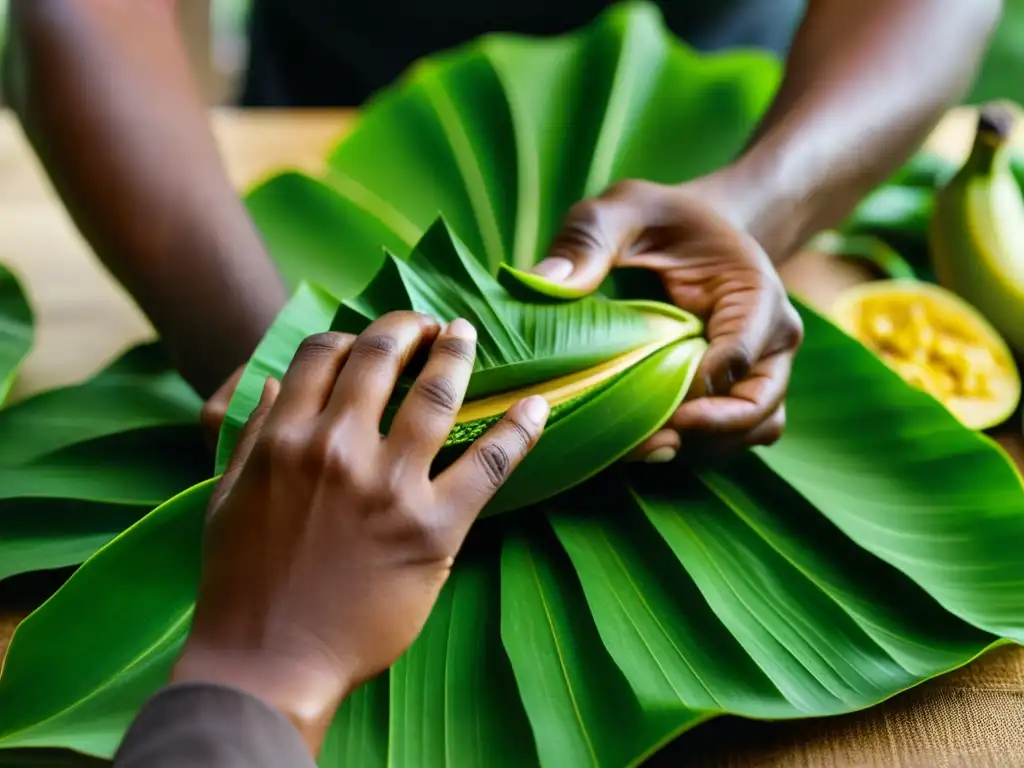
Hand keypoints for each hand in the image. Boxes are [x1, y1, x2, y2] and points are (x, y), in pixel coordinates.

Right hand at [171, 311, 548, 753]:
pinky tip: (538, 404)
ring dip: (457, 354)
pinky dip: (520, 429)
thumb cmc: (240, 584)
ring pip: (436, 395)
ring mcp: (390, 488)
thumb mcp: (227, 497)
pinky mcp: (434, 530)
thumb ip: (253, 433)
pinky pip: (489, 465)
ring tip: (466, 335)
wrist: (268, 663)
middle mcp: (338, 450)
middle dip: (409, 326)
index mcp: (286, 438)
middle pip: (383, 355)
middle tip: (429, 324)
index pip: (324, 353)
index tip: (370, 340)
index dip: (351, 336)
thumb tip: (276, 380)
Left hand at [532, 178, 803, 460]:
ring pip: (751, 432)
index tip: (645, 397)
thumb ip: (590, 239)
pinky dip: (695, 447)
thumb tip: (543, 282)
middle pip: (757, 407)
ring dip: (699, 446)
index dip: (696, 387)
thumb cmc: (657, 219)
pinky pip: (731, 438)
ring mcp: (761, 370)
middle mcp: (772, 338)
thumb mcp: (621, 210)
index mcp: (754, 291)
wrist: (689, 232)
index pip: (741, 355)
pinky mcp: (738, 394)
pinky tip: (645, 442)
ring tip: (639, 447)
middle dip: (703, 431)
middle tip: (643, 440)